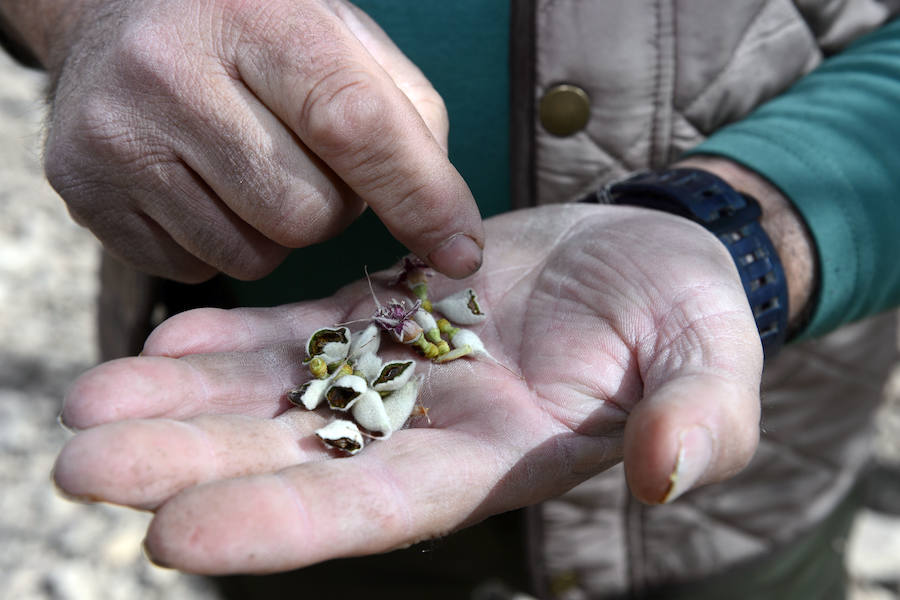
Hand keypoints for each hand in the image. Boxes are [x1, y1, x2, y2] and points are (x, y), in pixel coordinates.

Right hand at [39, 0, 481, 280]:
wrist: (118, 12)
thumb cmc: (255, 29)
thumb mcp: (340, 39)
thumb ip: (407, 118)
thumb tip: (443, 221)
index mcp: (258, 15)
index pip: (354, 124)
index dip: (419, 197)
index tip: (461, 251)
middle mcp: (171, 71)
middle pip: (308, 213)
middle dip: (332, 206)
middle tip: (307, 161)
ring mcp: (118, 136)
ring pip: (254, 255)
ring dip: (277, 231)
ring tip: (252, 168)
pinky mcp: (85, 193)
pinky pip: (198, 270)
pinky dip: (223, 244)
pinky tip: (203, 186)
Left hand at [53, 204, 762, 573]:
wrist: (648, 256)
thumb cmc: (688, 314)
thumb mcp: (713, 358)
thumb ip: (699, 415)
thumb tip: (671, 475)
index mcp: (499, 459)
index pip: (381, 507)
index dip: (287, 524)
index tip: (179, 535)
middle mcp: (432, 429)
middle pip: (299, 457)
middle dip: (190, 465)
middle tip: (78, 469)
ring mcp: (403, 371)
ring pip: (280, 395)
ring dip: (183, 404)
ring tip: (85, 405)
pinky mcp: (390, 312)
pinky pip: (300, 332)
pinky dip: (232, 339)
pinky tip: (165, 337)